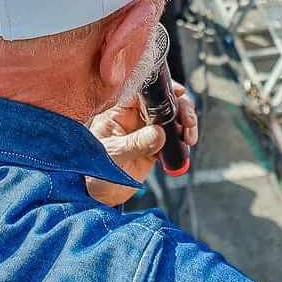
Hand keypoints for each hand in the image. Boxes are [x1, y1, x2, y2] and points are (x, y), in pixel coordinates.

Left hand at [85, 84, 197, 206]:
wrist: (97, 194)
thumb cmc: (92, 170)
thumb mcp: (112, 155)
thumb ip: (134, 144)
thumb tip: (159, 134)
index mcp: (119, 109)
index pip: (143, 88)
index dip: (162, 87)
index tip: (178, 92)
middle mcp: (134, 115)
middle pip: (163, 99)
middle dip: (180, 106)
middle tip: (187, 121)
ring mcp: (145, 129)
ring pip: (172, 116)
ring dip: (185, 122)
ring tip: (189, 137)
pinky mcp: (155, 145)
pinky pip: (174, 136)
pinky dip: (184, 138)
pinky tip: (185, 146)